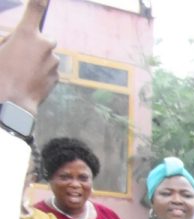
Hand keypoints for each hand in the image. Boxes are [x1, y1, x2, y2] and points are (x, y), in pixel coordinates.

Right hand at [0, 0, 58, 115]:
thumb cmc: (0, 73)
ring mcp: (52, 61)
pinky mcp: (57, 76)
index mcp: (26, 34)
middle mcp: (44, 45)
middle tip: (16, 55)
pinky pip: (48, 70)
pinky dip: (41, 73)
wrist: (11, 102)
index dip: (41, 0)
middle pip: (43, 38)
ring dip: (36, 60)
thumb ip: (10, 40)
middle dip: (34, 43)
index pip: (36, 10)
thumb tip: (17, 41)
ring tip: (20, 72)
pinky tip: (29, 81)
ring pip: (45, 56)